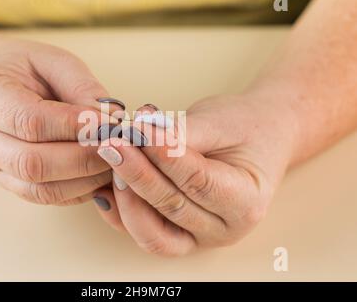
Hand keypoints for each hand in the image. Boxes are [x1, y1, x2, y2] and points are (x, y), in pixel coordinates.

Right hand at [0, 38, 123, 204]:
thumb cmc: (26, 68)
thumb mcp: (53, 60)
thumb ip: (81, 87)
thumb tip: (112, 121)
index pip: (30, 122)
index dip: (75, 127)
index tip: (112, 124)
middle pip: (32, 164)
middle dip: (83, 159)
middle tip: (118, 147)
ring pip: (40, 189)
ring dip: (85, 180)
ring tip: (115, 162)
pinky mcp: (12, 183)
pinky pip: (48, 197)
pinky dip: (81, 190)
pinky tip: (102, 175)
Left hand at [95, 94, 296, 254]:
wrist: (256, 138)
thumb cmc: (242, 128)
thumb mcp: (218, 122)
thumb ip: (180, 133)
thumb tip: (138, 134)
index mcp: (246, 202)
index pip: (197, 181)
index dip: (163, 156)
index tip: (138, 129)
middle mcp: (223, 229)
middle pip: (171, 207)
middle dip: (137, 173)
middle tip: (114, 143)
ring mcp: (198, 237)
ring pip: (153, 233)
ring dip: (126, 197)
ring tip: (111, 160)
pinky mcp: (177, 234)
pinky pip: (144, 233)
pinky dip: (121, 213)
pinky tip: (105, 188)